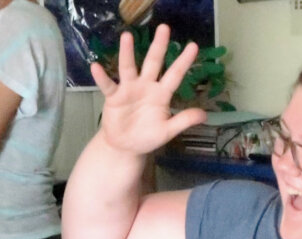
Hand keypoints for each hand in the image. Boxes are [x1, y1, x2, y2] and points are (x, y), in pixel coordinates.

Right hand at [91, 24, 207, 154]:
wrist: (125, 146)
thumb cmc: (147, 136)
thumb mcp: (167, 131)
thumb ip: (183, 121)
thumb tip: (205, 115)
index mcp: (161, 94)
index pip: (175, 75)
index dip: (183, 61)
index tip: (193, 46)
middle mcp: (146, 86)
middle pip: (153, 63)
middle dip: (158, 46)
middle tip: (164, 28)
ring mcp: (129, 89)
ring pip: (128, 68)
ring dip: (127, 53)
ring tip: (126, 36)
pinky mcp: (113, 97)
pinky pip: (107, 85)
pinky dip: (102, 77)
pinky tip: (96, 67)